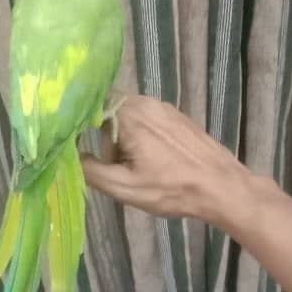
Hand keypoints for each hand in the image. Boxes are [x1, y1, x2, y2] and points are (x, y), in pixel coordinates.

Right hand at [81, 95, 250, 225]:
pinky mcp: (176, 116)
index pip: (89, 105)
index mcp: (129, 114)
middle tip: (115, 166)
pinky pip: (146, 119)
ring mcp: (163, 107)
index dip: (78, 124)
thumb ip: (90, 170)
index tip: (75, 145)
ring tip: (137, 167)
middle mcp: (145, 102)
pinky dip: (140, 137)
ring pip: (127, 116)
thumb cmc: (172, 189)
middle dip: (104, 138)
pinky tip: (154, 161)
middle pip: (107, 112)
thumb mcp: (124, 187)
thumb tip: (69, 156)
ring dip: (123, 139)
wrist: (222, 187)